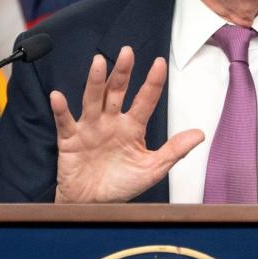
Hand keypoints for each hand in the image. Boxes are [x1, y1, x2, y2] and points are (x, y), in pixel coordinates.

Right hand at [50, 46, 203, 202]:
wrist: (94, 206)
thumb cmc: (121, 185)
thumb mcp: (152, 169)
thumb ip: (174, 151)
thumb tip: (199, 134)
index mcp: (132, 127)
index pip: (145, 100)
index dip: (153, 82)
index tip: (160, 63)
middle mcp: (111, 122)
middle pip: (117, 92)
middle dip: (122, 72)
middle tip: (127, 52)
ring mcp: (90, 128)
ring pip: (93, 100)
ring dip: (95, 82)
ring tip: (99, 63)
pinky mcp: (70, 140)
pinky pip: (66, 122)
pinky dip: (61, 109)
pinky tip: (58, 96)